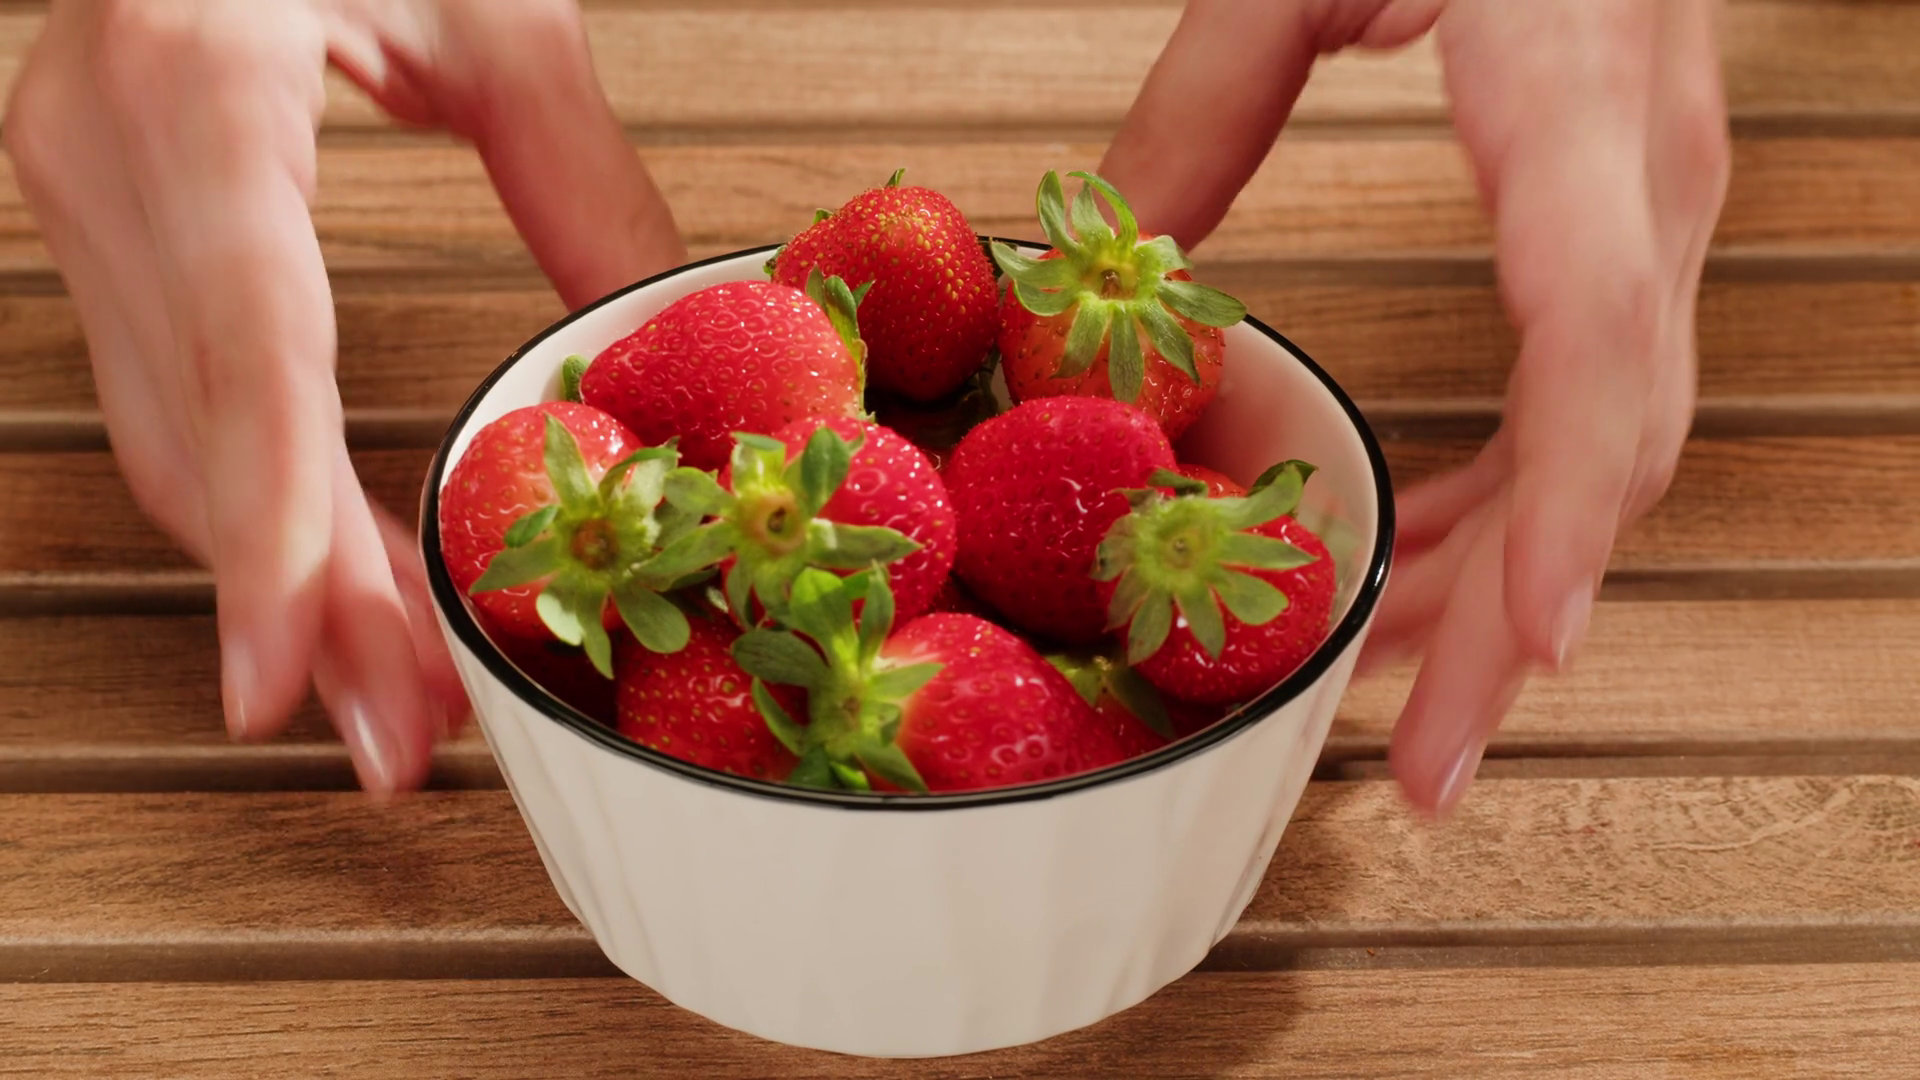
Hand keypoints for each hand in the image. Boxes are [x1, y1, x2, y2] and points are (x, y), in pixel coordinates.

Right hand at [3, 0, 686, 794]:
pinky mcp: (107, 225)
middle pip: (205, 429)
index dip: (279, 515)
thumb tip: (674, 330)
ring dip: (288, 586)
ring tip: (392, 702)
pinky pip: (183, 403)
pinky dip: (264, 509)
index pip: (244, 336)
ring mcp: (87, 193)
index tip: (300, 665)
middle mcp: (110, 148)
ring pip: (175, 443)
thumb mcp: (495, 15)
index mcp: (202, 76)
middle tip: (406, 736)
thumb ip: (578, 178)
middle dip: (307, 602)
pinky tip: (337, 590)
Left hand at [1097, 0, 1731, 814]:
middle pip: (1609, 440)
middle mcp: (1645, 172)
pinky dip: (1517, 501)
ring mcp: (1655, 205)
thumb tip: (1110, 259)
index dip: (1560, 501)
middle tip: (1423, 757)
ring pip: (1610, 447)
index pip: (1590, 326)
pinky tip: (1430, 556)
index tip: (1527, 641)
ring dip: (1505, 577)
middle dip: (1520, 617)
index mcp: (1570, 98)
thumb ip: (1208, 105)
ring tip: (1384, 675)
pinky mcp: (1632, 224)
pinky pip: (1592, 402)